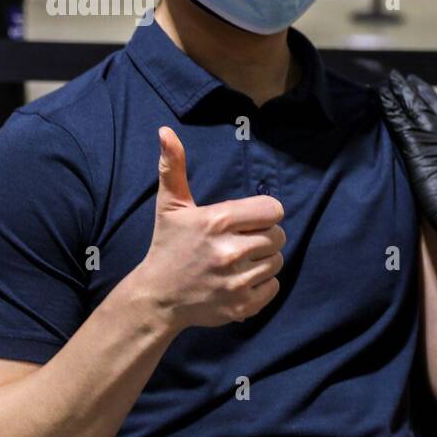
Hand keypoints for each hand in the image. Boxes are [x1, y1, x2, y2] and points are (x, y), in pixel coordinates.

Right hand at [132, 127, 285, 330]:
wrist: (157, 298)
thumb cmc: (168, 247)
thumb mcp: (170, 207)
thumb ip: (174, 167)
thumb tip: (166, 131)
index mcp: (217, 221)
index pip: (273, 210)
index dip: (264, 214)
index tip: (247, 221)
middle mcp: (230, 251)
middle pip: (279, 236)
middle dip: (264, 237)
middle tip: (241, 242)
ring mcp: (237, 281)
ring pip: (278, 261)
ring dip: (264, 260)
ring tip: (239, 261)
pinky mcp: (243, 305)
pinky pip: (274, 286)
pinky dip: (263, 284)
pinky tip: (240, 280)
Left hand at [378, 71, 436, 238]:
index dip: (428, 99)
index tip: (420, 90)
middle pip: (426, 101)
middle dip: (412, 88)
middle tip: (401, 77)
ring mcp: (431, 131)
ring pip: (411, 104)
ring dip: (397, 91)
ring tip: (388, 79)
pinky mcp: (414, 141)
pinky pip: (397, 117)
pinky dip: (387, 104)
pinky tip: (379, 95)